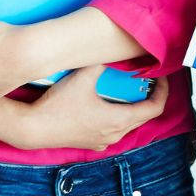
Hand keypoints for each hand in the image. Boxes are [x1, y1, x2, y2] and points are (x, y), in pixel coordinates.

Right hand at [12, 66, 167, 150]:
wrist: (33, 128)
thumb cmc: (58, 104)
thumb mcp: (84, 76)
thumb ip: (103, 62)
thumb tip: (115, 52)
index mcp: (119, 120)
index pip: (155, 108)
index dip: (162, 91)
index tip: (160, 77)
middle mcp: (115, 134)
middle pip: (143, 116)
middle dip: (148, 97)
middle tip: (146, 80)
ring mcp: (103, 141)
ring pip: (128, 124)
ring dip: (132, 107)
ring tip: (128, 90)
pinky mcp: (91, 143)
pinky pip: (113, 130)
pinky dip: (117, 116)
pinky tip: (107, 105)